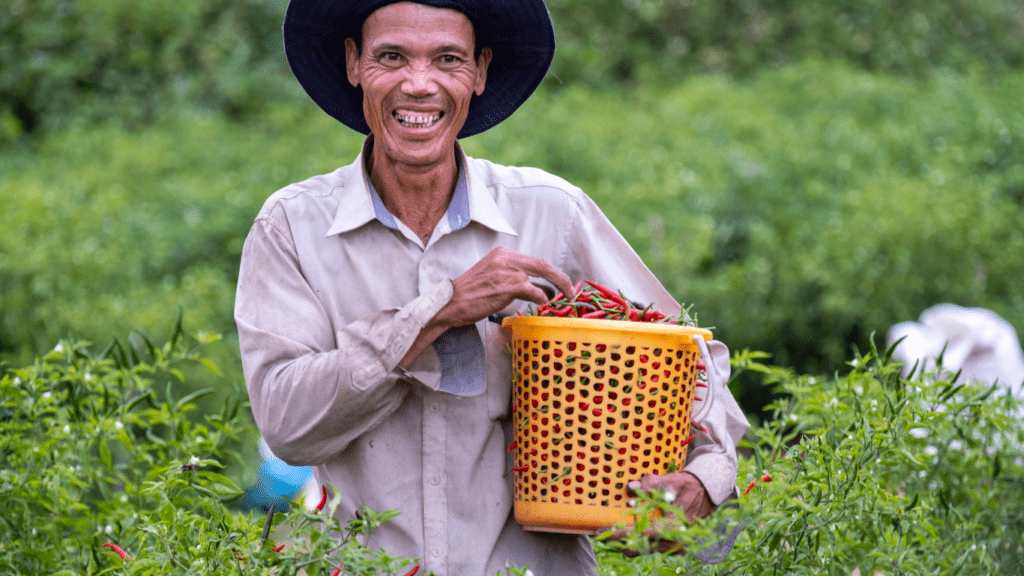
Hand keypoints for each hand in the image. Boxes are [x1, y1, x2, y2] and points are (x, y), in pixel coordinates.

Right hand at [440, 246, 574, 326]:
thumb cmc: (471, 295)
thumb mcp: (494, 279)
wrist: (451, 302)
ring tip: (562, 300)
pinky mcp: (509, 286)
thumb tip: (542, 291)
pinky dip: (543, 299)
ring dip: (554, 291)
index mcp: (503, 254)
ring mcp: (508, 271)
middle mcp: (507, 258)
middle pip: (544, 265)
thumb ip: (516, 280)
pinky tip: (543, 305)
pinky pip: (535, 291)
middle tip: (572, 291)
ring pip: (541, 277)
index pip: (534, 261)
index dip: (552, 272)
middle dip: (561, 278)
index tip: (561, 283)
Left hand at [601, 471, 715, 555]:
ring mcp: (672, 545)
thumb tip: (631, 486)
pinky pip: (648, 546)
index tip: (603, 531)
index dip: (621, 534)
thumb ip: (652, 484)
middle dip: (617, 542)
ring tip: (606, 532)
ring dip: (623, 542)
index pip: (643, 534)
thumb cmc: (689, 486)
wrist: (707, 493)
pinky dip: (633, 540)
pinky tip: (622, 531)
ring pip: (642, 549)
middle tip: (599, 534)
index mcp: (674, 526)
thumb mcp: (673, 481)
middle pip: (639, 548)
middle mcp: (673, 541)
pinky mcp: (669, 544)